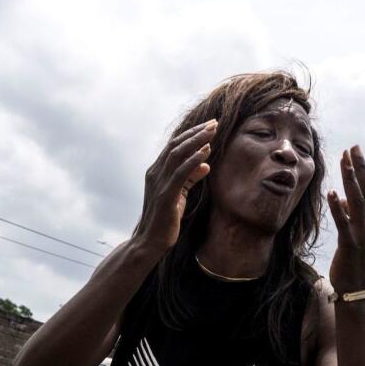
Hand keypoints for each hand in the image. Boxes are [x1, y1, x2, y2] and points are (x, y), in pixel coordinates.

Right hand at [133, 119, 215, 254]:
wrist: (150, 242)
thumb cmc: (166, 220)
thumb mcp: (181, 194)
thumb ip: (191, 178)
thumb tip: (206, 164)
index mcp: (157, 172)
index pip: (174, 146)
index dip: (192, 134)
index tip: (209, 126)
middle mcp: (155, 173)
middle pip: (176, 145)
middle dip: (196, 132)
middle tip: (214, 123)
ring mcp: (159, 183)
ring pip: (178, 154)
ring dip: (196, 141)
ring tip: (212, 132)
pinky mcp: (166, 195)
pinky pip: (180, 173)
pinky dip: (193, 160)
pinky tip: (205, 151)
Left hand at [326, 145, 364, 293]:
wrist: (357, 290)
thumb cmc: (356, 261)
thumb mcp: (359, 235)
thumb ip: (353, 215)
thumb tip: (343, 198)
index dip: (364, 171)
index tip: (355, 153)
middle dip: (359, 167)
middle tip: (352, 148)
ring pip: (357, 201)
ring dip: (350, 179)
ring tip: (344, 161)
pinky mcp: (351, 244)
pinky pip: (344, 221)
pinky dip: (338, 207)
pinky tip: (332, 193)